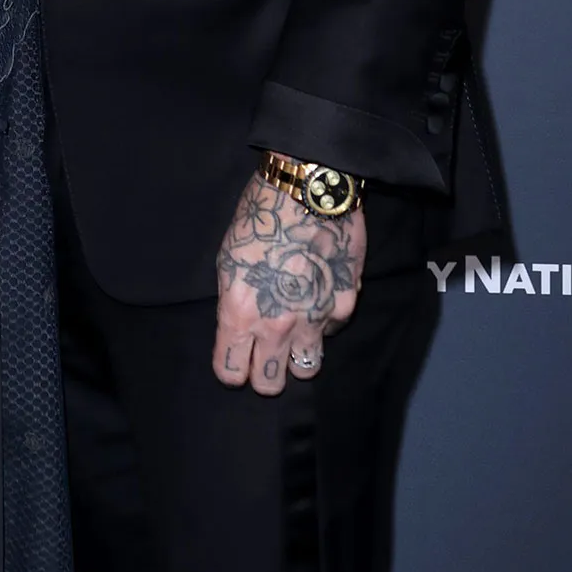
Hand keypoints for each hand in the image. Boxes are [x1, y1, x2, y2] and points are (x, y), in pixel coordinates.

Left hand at [213, 172, 364, 394]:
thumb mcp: (227, 259)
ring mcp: (315, 319)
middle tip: (265, 352)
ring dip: (298, 356)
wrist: (307, 188)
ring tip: (295, 333)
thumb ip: (233, 301)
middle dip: (264, 372)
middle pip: (269, 383)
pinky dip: (325, 322)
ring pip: (306, 369)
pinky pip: (332, 331)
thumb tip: (240, 325)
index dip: (231, 369)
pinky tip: (318, 297)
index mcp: (241, 313)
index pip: (230, 372)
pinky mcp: (344, 305)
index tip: (236, 358)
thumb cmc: (260, 217)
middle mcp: (278, 325)